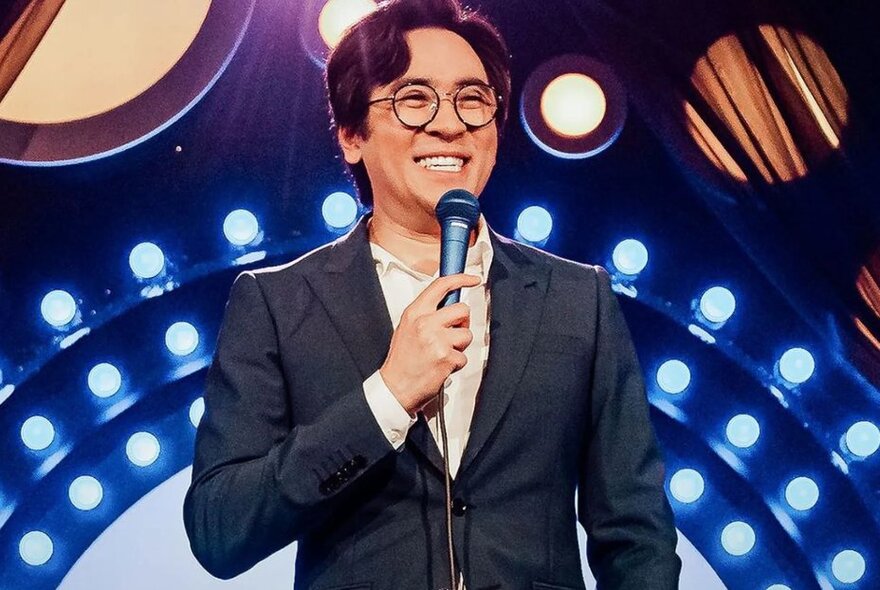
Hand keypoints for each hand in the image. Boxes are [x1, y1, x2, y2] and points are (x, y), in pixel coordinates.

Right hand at [380, 273, 481, 413]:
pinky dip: (456, 364)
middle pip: (462, 309)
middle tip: (453, 333)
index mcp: (414, 312)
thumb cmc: (402, 360)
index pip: (441, 286)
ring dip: (460, 346)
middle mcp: (425, 323)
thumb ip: (426, 314)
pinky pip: (464, 357)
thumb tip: (449, 306)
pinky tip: (442, 366)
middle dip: (463, 322)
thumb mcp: (407, 328)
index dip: (461, 279)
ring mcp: (437, 340)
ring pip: (467, 334)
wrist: (395, 387)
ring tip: (443, 353)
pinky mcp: (446, 357)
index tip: (472, 280)